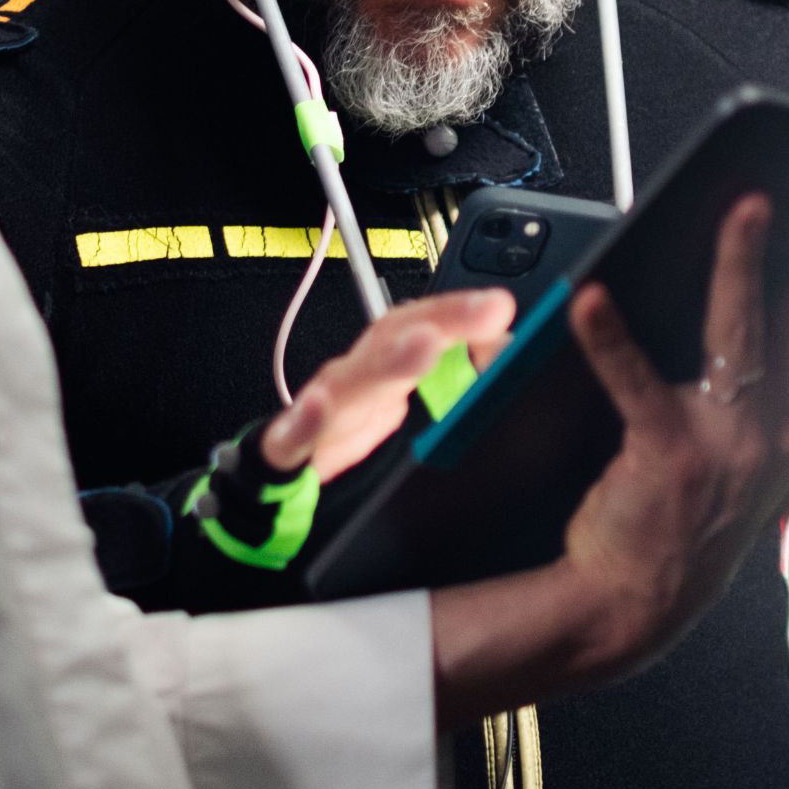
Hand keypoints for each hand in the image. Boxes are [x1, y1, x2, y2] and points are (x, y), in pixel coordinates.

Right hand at [264, 287, 514, 480]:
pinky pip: (292, 435)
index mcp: (390, 365)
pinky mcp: (289, 449)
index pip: (425, 322)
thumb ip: (466, 383)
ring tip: (425, 346)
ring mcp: (322, 410)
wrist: (278, 483)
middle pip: (393, 337)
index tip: (499, 305)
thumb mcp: (417, 413)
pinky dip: (304, 422)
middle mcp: (357, 377)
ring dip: (388, 362)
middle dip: (442, 321)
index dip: (460, 311)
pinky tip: (320, 409)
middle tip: (485, 312)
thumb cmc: (353, 438)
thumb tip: (510, 354)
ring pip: (351, 380)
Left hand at [429, 166, 788, 720]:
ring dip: (745, 266)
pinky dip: (610, 340)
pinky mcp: (668, 453)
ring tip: (747, 207)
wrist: (639, 603)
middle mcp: (782, 427)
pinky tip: (588, 298)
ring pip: (744, 335)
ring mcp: (729, 442)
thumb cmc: (704, 527)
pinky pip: (636, 384)